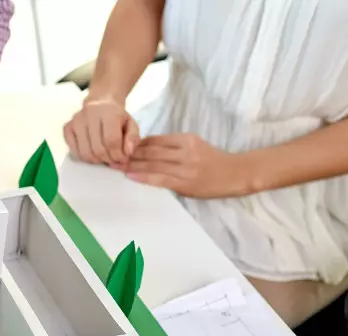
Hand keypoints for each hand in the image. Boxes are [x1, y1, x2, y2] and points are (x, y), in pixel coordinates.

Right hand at [64, 97, 139, 164]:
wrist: (101, 103)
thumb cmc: (117, 116)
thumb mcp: (131, 124)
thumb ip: (133, 139)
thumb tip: (127, 153)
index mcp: (109, 112)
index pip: (111, 141)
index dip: (118, 155)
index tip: (122, 159)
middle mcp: (90, 115)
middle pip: (97, 149)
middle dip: (108, 160)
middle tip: (113, 160)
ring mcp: (76, 121)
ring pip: (85, 153)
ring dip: (96, 160)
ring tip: (104, 157)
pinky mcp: (67, 127)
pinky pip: (74, 151)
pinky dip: (84, 157)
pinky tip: (92, 153)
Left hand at [124, 134, 256, 198]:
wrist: (236, 174)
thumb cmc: (214, 161)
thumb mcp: (196, 146)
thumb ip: (174, 147)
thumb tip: (146, 148)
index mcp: (187, 139)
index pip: (155, 140)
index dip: (135, 144)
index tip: (120, 146)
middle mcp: (185, 151)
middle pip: (151, 151)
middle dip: (129, 154)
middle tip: (110, 155)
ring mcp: (185, 167)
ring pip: (152, 164)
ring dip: (131, 165)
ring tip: (115, 166)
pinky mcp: (185, 182)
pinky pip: (160, 179)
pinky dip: (143, 177)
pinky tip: (130, 176)